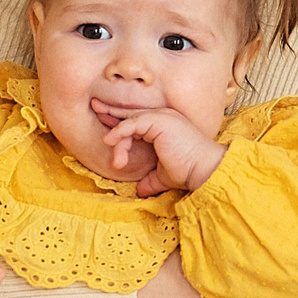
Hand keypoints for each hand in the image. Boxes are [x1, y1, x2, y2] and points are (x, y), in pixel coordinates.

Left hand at [104, 107, 226, 194]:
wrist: (203, 170)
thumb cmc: (187, 171)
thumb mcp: (162, 175)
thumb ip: (150, 180)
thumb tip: (140, 190)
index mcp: (163, 126)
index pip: (136, 120)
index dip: (119, 121)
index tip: (103, 119)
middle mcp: (163, 117)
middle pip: (130, 113)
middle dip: (111, 111)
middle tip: (94, 106)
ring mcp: (162, 116)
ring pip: (130, 122)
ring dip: (118, 141)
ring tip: (117, 162)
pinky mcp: (159, 120)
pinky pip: (132, 123)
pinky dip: (120, 132)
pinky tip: (110, 142)